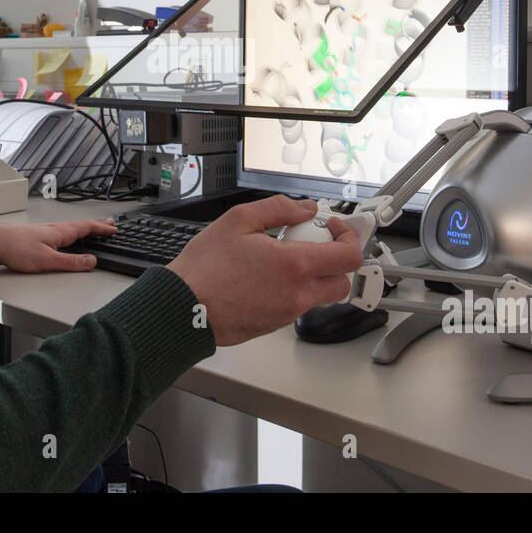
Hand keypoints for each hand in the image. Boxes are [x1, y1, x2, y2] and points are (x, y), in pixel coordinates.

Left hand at [0, 219, 117, 272]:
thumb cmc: (17, 249)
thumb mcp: (47, 260)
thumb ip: (70, 262)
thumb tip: (91, 261)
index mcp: (60, 232)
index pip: (87, 228)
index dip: (102, 229)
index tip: (114, 229)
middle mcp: (54, 229)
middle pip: (81, 225)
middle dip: (97, 225)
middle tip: (110, 223)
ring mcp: (46, 231)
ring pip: (72, 228)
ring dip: (86, 228)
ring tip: (94, 229)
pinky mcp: (38, 236)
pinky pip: (63, 231)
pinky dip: (73, 232)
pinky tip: (69, 237)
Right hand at [166, 195, 361, 346]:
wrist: (183, 308)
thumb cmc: (205, 269)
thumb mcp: (238, 220)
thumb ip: (279, 208)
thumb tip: (305, 208)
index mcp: (294, 266)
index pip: (348, 256)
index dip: (348, 236)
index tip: (332, 227)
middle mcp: (297, 294)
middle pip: (342, 281)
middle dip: (335, 260)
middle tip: (314, 243)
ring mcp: (287, 313)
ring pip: (321, 295)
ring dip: (314, 275)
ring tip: (283, 258)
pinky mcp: (275, 324)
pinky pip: (298, 305)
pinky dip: (294, 289)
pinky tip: (267, 275)